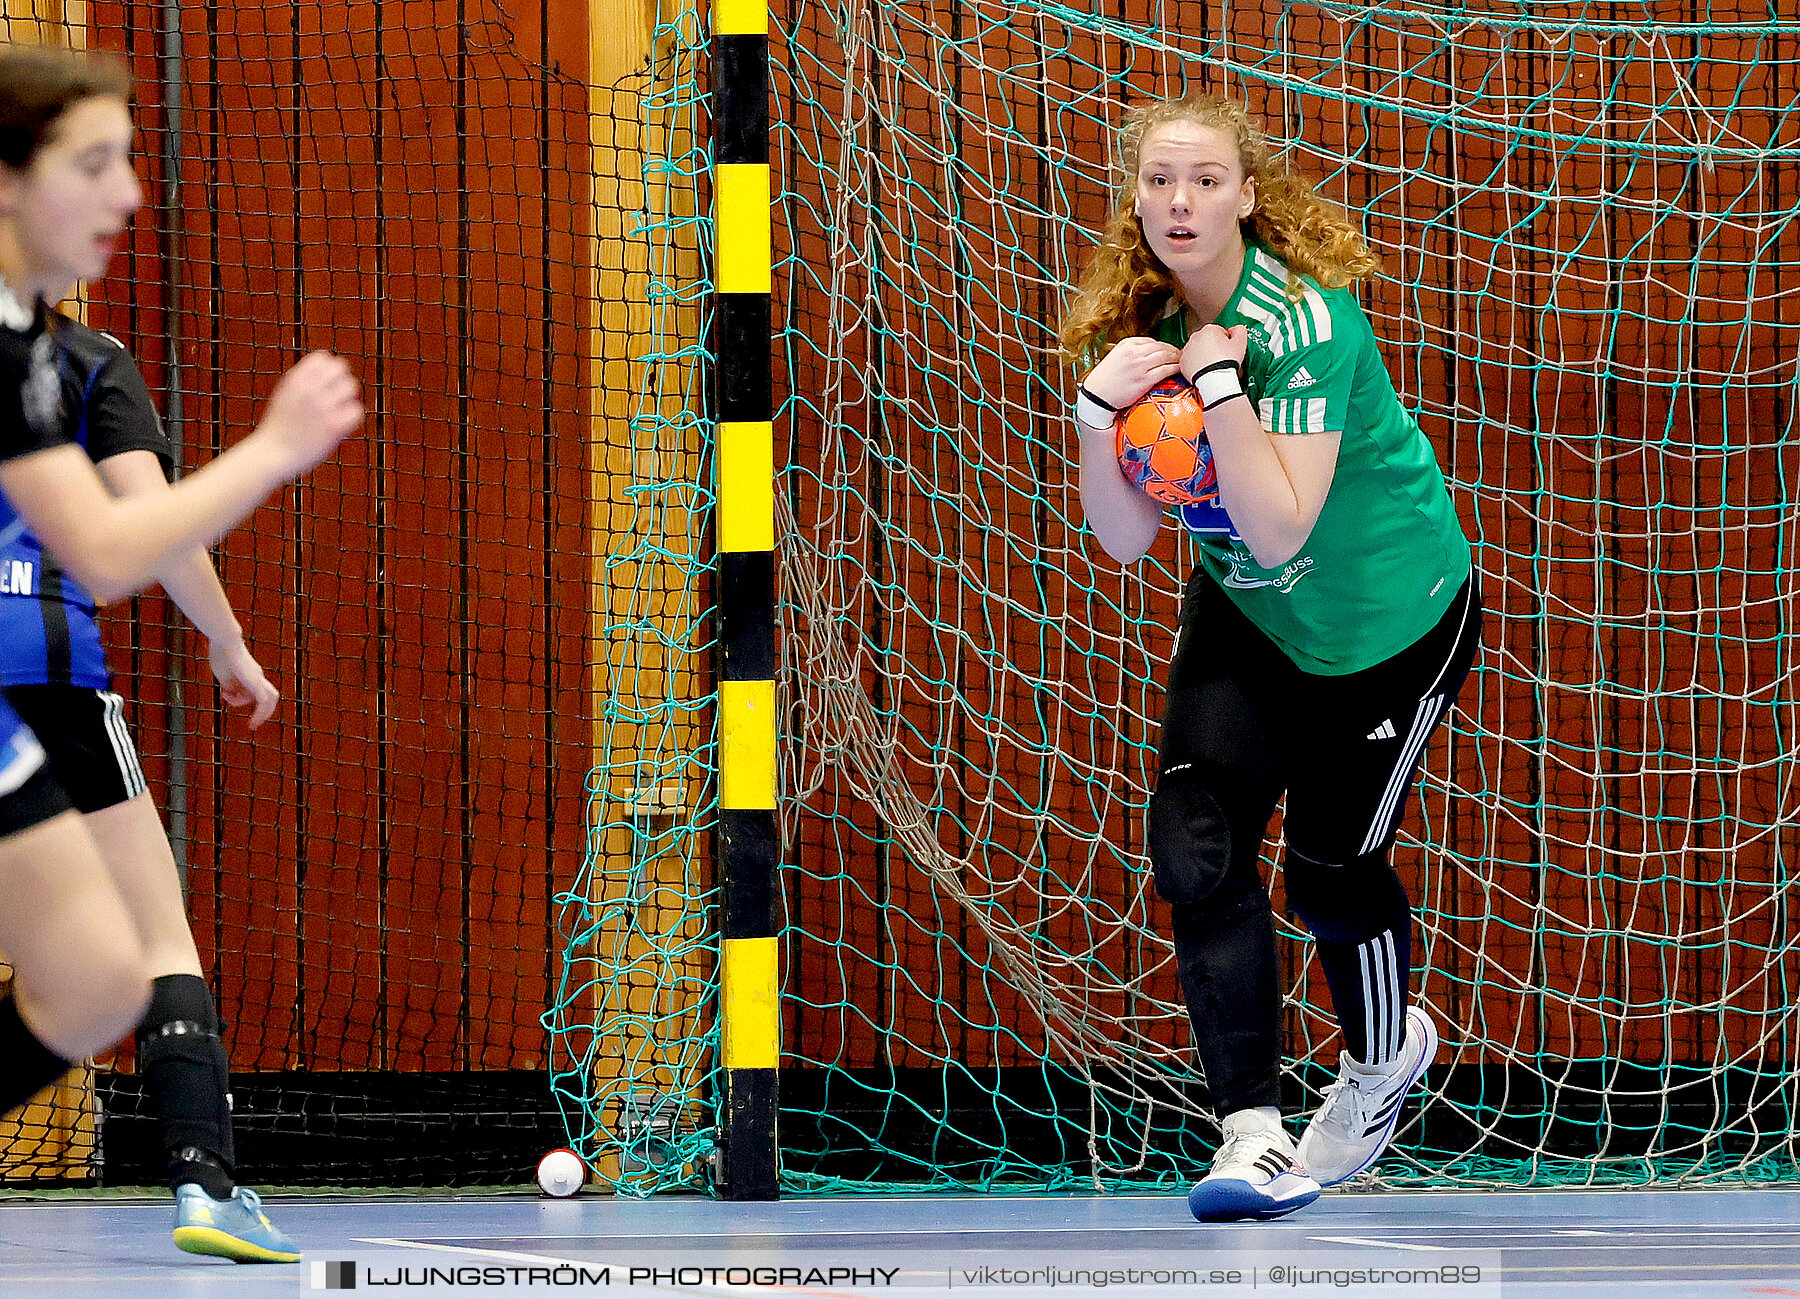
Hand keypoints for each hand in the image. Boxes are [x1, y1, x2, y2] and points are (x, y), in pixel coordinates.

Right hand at [209, 638, 279, 728]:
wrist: (225, 641)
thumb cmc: (221, 653)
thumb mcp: (223, 673)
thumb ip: (228, 684)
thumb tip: (231, 694)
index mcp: (250, 673)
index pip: (251, 690)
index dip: (239, 698)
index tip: (225, 695)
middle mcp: (257, 676)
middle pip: (269, 695)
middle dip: (263, 711)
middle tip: (253, 724)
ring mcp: (258, 678)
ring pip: (270, 698)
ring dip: (262, 713)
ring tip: (253, 724)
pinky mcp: (255, 681)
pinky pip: (264, 701)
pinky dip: (260, 713)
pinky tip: (252, 722)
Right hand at [255, 351, 362, 475]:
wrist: (273, 454)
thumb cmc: (280, 425)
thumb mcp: (285, 394)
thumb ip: (303, 380)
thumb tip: (328, 364)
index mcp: (295, 380)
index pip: (323, 357)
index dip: (328, 368)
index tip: (325, 382)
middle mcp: (309, 390)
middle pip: (341, 368)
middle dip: (341, 380)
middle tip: (336, 396)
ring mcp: (323, 408)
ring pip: (351, 387)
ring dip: (348, 397)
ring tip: (338, 409)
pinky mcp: (334, 427)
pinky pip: (356, 410)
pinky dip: (352, 415)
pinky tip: (342, 423)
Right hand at [1081, 336, 1183, 412]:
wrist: (1097, 396)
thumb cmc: (1105, 379)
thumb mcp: (1116, 357)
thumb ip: (1132, 352)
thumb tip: (1151, 352)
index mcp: (1127, 344)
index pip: (1152, 341)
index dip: (1164, 346)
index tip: (1169, 351)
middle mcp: (1134, 352)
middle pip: (1162, 347)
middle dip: (1174, 350)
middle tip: (1181, 355)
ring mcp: (1140, 366)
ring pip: (1166, 357)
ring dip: (1177, 358)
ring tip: (1182, 362)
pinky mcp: (1144, 380)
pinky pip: (1166, 370)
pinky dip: (1175, 368)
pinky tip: (1179, 370)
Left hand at [1180, 323, 1248, 381]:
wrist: (1215, 380)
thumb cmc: (1227, 362)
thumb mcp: (1240, 343)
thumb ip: (1239, 331)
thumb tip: (1236, 329)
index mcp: (1209, 330)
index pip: (1219, 331)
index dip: (1226, 341)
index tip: (1227, 349)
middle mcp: (1196, 337)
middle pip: (1207, 340)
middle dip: (1213, 347)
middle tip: (1220, 358)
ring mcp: (1187, 350)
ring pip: (1197, 350)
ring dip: (1203, 355)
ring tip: (1212, 365)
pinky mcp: (1182, 362)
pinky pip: (1190, 361)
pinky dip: (1195, 364)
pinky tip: (1204, 369)